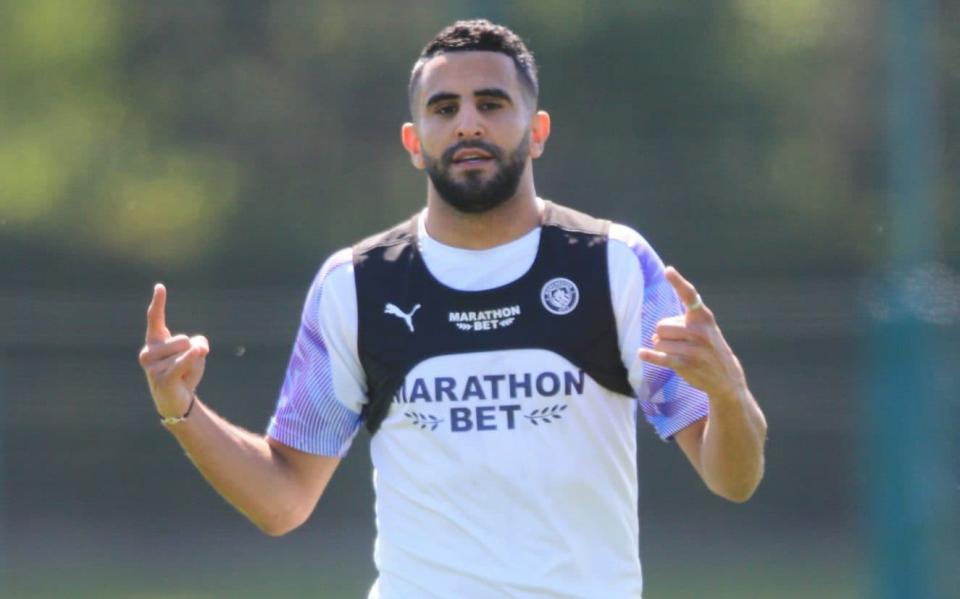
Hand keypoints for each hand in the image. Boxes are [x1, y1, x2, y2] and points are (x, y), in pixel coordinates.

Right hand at [138, 284, 208, 417]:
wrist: (176, 400)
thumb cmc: (184, 371)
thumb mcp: (195, 352)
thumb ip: (199, 342)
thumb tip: (198, 347)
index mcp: (154, 341)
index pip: (155, 318)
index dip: (158, 302)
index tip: (160, 286)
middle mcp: (148, 351)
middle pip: (184, 339)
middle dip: (192, 351)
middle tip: (184, 367)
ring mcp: (152, 366)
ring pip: (186, 352)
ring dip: (193, 364)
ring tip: (183, 375)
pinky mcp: (162, 378)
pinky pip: (182, 363)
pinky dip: (191, 359)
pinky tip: (198, 353)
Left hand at [638, 267, 745, 401]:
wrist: (726, 378)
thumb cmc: (709, 348)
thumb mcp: (705, 329)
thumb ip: (685, 321)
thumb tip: (658, 331)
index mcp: (703, 317)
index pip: (689, 296)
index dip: (678, 282)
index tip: (668, 270)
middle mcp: (699, 330)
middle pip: (661, 325)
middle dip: (664, 335)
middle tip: (678, 342)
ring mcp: (693, 348)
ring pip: (659, 342)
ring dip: (663, 348)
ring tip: (679, 353)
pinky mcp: (686, 363)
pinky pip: (661, 357)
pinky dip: (650, 356)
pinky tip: (641, 353)